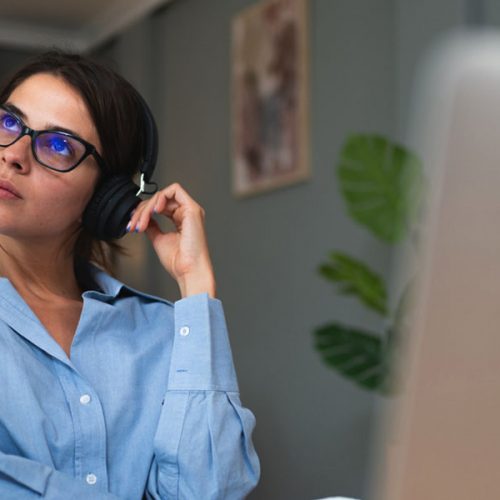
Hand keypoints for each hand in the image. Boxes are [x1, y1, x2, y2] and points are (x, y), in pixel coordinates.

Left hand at [126, 182, 215, 297]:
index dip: (143, 212)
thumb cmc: (179, 262)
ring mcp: (190, 210)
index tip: (132, 224)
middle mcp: (187, 213)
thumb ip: (152, 226)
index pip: (159, 206)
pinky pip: (175, 191)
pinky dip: (161, 197)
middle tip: (134, 224)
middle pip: (159, 200)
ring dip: (147, 207)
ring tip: (141, 222)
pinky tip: (154, 210)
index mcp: (181, 220)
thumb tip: (144, 217)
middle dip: (141, 210)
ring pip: (163, 195)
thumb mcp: (158, 239)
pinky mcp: (192, 209)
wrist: (188, 271)